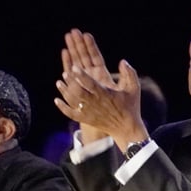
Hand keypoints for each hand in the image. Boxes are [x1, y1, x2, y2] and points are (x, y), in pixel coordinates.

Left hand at [54, 29, 146, 146]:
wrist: (126, 129)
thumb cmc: (130, 106)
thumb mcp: (134, 88)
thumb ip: (129, 73)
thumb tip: (122, 61)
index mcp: (105, 95)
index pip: (91, 84)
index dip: (82, 76)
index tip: (74, 67)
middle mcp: (95, 104)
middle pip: (79, 92)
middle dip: (70, 82)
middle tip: (65, 73)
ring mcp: (89, 112)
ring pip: (73, 102)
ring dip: (64, 92)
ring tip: (58, 82)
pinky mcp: (86, 119)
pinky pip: (71, 114)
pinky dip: (63, 107)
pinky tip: (56, 100)